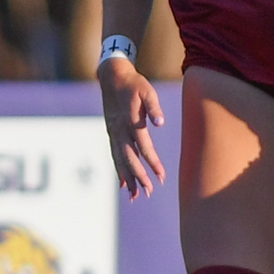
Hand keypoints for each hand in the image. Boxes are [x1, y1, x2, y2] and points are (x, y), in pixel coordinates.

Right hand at [98, 57, 164, 198]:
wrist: (112, 77)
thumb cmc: (134, 84)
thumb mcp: (147, 91)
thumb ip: (154, 107)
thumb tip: (160, 123)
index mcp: (130, 122)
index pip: (143, 147)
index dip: (152, 163)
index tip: (162, 177)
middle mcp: (119, 131)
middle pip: (130, 158)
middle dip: (139, 177)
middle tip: (148, 193)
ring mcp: (113, 133)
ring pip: (120, 160)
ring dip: (127, 179)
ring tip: (134, 196)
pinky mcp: (111, 133)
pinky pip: (114, 155)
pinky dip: (119, 170)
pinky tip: (123, 184)